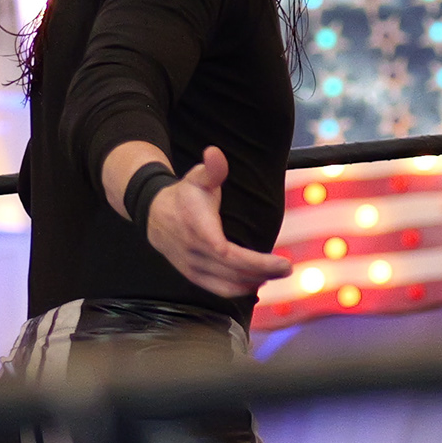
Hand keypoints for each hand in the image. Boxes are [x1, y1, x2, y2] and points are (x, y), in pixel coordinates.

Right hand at [140, 147, 292, 299]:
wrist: (154, 215)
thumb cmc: (184, 195)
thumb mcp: (197, 178)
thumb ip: (212, 169)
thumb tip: (215, 152)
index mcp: (198, 231)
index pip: (230, 255)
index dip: (257, 262)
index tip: (283, 262)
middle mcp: (194, 254)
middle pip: (233, 273)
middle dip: (264, 273)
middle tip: (286, 268)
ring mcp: (192, 268)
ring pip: (227, 285)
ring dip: (254, 282)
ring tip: (275, 273)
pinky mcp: (193, 277)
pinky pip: (219, 289)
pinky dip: (239, 289)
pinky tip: (256, 282)